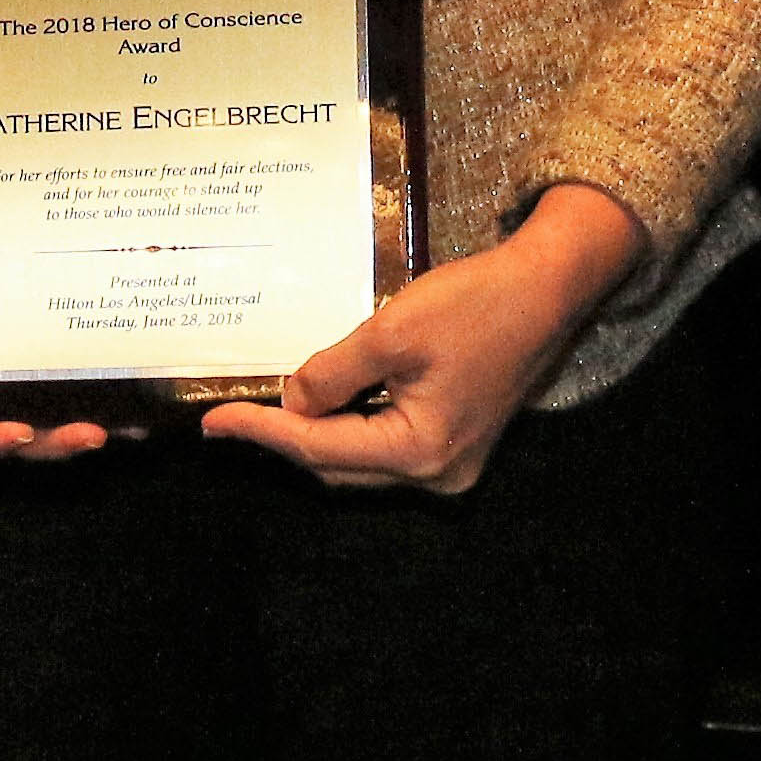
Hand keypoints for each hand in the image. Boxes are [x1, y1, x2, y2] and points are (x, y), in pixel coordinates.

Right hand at [0, 179, 113, 474]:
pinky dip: (117, 387)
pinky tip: (143, 388)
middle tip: (86, 431)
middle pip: (16, 435)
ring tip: (120, 419)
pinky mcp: (60, 326)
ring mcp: (25, 353)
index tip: (13, 430)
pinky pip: (90, 368)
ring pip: (58, 410)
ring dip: (91, 423)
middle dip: (52, 444)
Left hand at [203, 182, 642, 493]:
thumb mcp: (390, 332)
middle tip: (238, 413)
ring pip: (364, 458)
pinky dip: (356, 423)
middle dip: (290, 438)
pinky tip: (333, 396)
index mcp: (420, 452)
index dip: (263, 432)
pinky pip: (390, 443)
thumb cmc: (476, 304)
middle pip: (340, 465)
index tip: (213, 424)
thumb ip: (331, 374)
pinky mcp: (460, 440)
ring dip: (322, 433)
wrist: (547, 287)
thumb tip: (292, 402)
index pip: (319, 449)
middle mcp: (438, 474)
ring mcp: (453, 462)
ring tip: (276, 403)